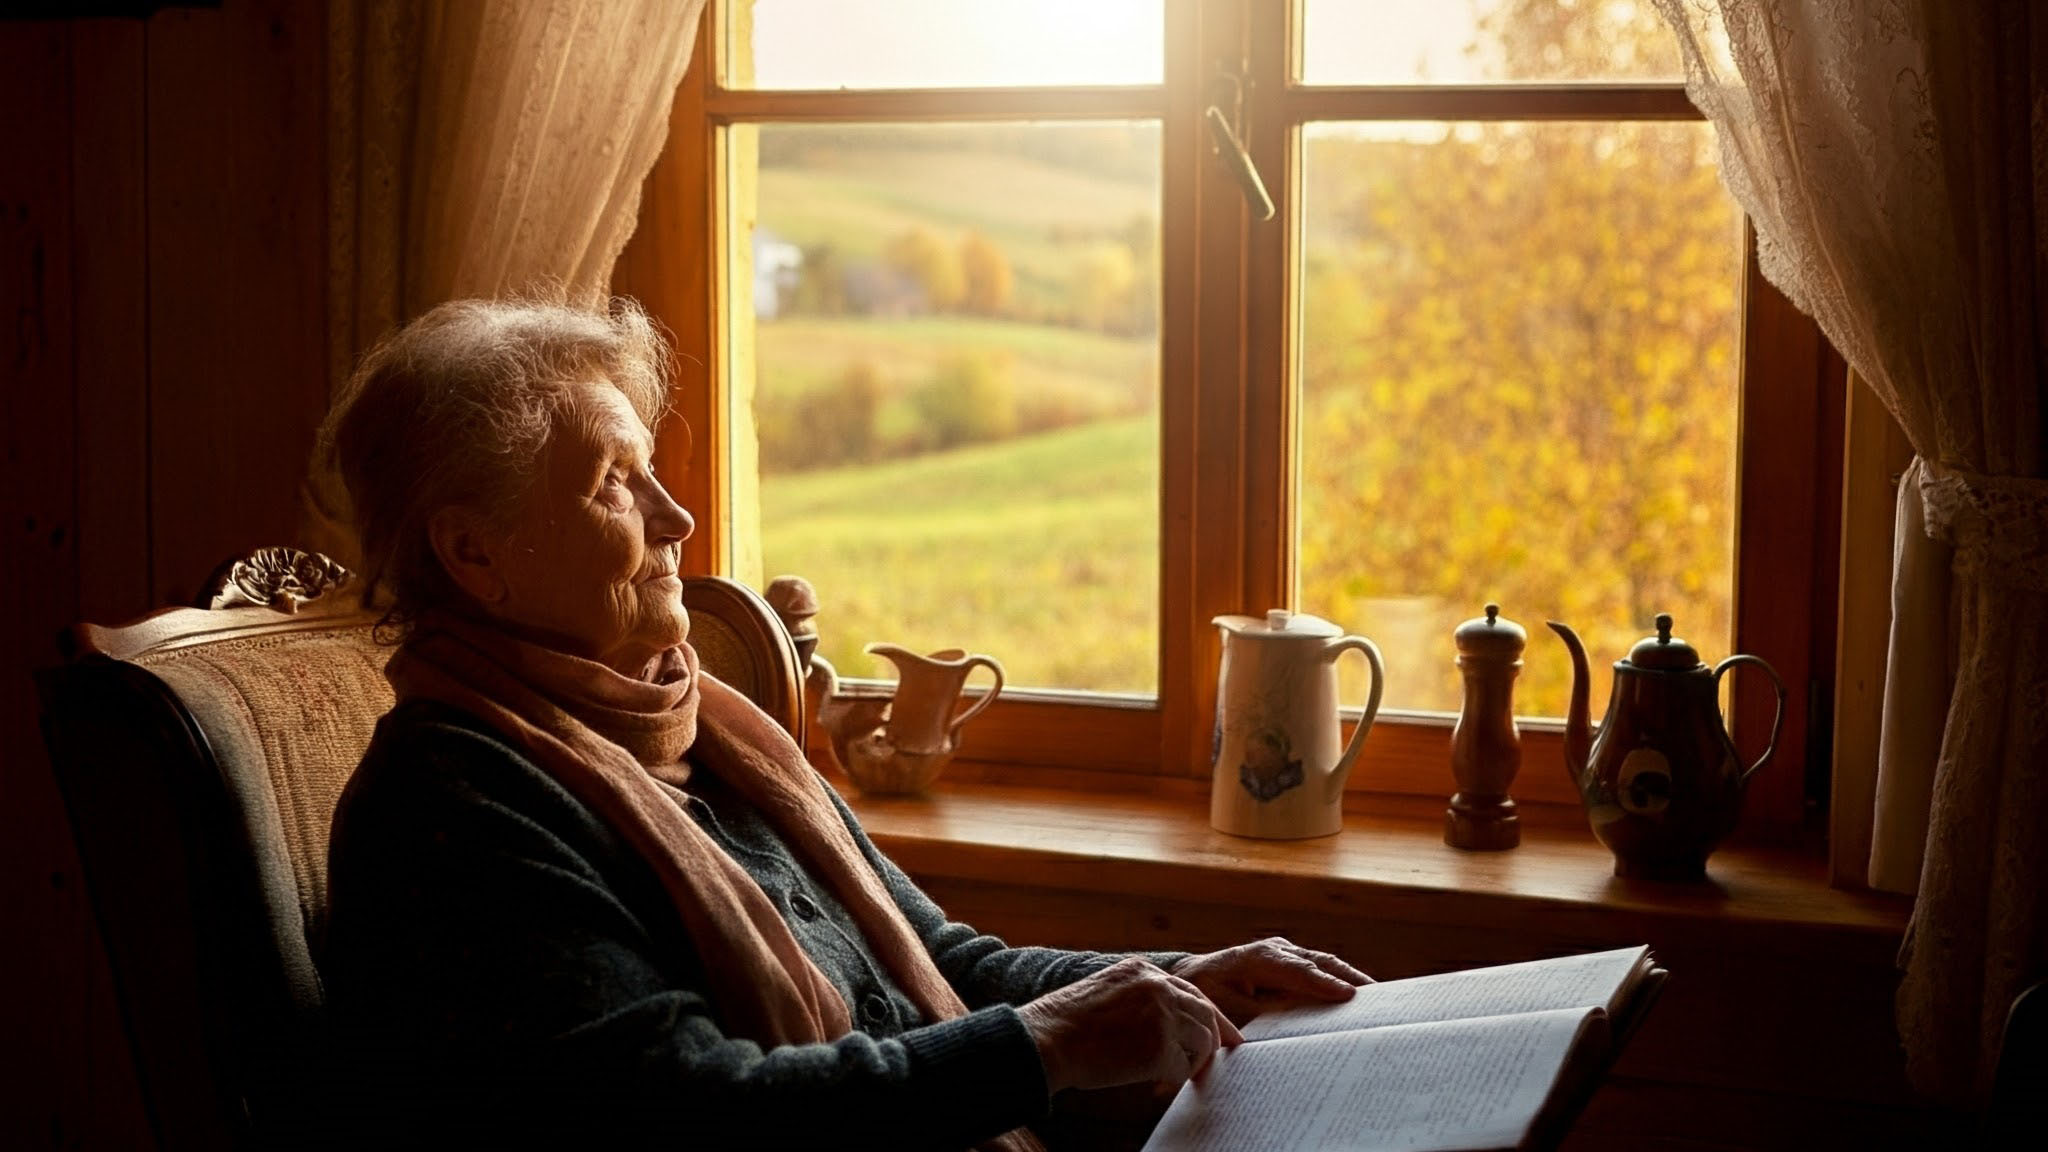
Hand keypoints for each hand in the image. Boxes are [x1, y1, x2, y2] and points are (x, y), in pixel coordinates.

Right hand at [1017, 956, 1243, 1093]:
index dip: (1209, 1014)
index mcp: (1142, 970)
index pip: (1190, 990)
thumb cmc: (1065, 1023)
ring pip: (1202, 1040)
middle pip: (1205, 1013)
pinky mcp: (1159, 1047)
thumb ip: (1137, 998)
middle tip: (1222, 1058)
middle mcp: (1157, 986)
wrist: (1046, 1039)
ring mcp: (1160, 1014)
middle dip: (1216, 1038)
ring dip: (1192, 1061)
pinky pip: (1183, 1067)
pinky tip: (1157, 1084)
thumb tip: (1163, 1023)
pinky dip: (1175, 1079)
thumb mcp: (1105, 990)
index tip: (1223, 1033)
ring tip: (1174, 1074)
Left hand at [1170, 937, 1370, 1023]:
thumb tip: (1277, 1031)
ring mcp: (1286, 950)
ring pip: (1324, 962)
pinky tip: (1361, 994)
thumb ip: (1250, 1014)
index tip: (1348, 995)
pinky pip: (1321, 967)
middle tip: (1378, 996)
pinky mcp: (1292, 959)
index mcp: (1258, 957)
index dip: (1323, 983)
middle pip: (1319, 961)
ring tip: (1380, 996)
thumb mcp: (1221, 1006)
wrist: (1194, 975)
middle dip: (1349, 976)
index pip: (1297, 970)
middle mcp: (1276, 948)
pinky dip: (1342, 978)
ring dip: (1351, 976)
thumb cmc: (1206, 992)